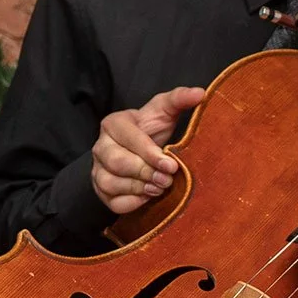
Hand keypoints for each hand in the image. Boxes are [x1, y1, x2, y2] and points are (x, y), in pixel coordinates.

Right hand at [90, 86, 204, 215]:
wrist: (138, 150)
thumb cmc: (152, 129)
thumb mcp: (164, 111)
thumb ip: (180, 99)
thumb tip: (200, 93)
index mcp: (113, 123)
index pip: (128, 138)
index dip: (150, 153)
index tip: (172, 165)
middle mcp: (100, 146)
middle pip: (116, 163)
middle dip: (145, 173)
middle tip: (167, 180)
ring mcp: (97, 170)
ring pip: (110, 183)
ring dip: (138, 189)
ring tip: (159, 188)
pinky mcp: (101, 191)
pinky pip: (112, 203)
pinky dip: (132, 203)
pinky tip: (148, 196)